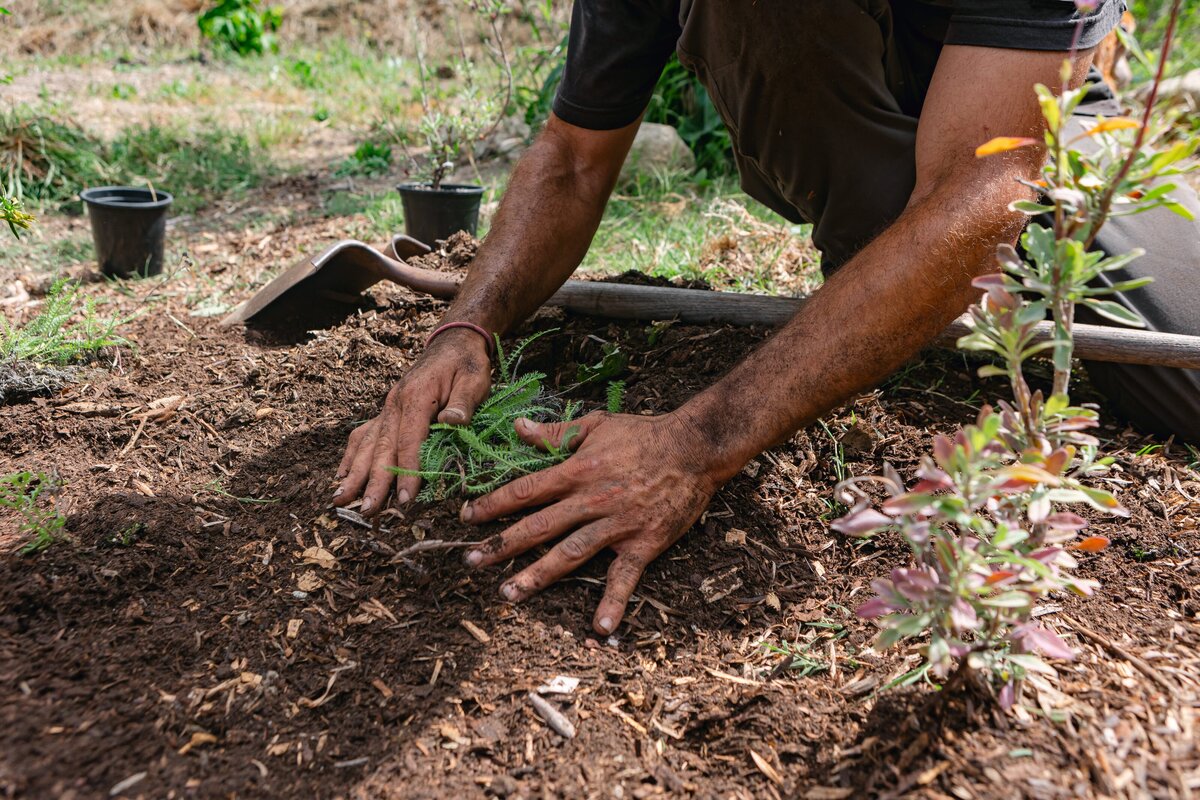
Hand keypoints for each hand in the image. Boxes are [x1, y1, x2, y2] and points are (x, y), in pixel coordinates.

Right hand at [334, 328, 491, 513]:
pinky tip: (343, 475)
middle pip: (381, 447)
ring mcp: (387, 408)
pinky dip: (352, 456)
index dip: (407, 470)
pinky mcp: (387, 412)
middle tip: (366, 510)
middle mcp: (394, 404)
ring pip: (367, 444)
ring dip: (354, 473)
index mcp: (416, 397)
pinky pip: (364, 435)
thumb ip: (464, 401)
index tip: (406, 498)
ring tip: (341, 499)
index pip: (409, 440)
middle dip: (373, 481)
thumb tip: (452, 421)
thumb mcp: (475, 378)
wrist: (453, 342)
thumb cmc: (466, 363)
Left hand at [460, 410, 725, 634]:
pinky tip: (599, 627)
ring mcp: (617, 525)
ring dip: (538, 575)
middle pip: (539, 526)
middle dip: (502, 545)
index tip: (468, 517)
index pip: (526, 490)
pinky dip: (614, 603)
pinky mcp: (643, 543)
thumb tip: (517, 428)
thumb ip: (555, 432)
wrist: (695, 448)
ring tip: (509, 594)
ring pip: (570, 554)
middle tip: (471, 561)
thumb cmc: (644, 434)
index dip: (494, 504)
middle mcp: (592, 501)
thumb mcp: (596, 424)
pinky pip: (625, 577)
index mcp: (578, 471)